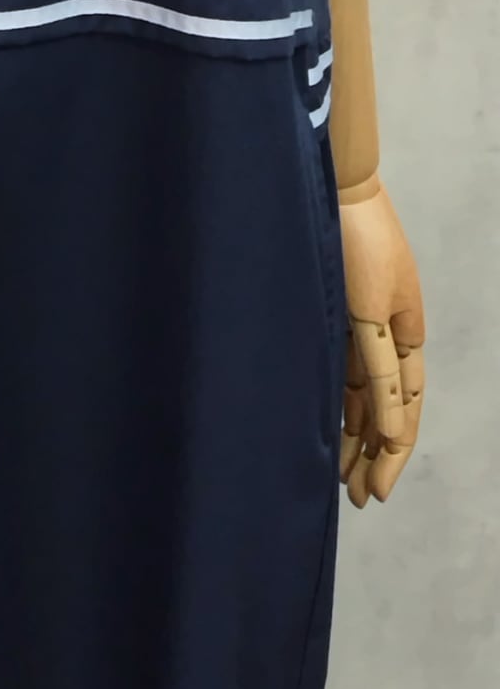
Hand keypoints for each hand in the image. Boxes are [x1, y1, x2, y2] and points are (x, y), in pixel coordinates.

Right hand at [336, 175, 425, 507]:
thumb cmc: (323, 230)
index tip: (356, 475)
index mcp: (375, 330)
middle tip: (365, 500)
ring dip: (381, 449)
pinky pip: (384, 374)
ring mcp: (381, 326)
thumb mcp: (319, 291)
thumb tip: (298, 362)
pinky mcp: (372, 314)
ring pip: (389, 405)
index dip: (374, 441)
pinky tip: (390, 443)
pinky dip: (389, 410)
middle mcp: (385, 335)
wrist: (335, 188)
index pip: (382, 400)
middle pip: (388, 412)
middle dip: (375, 460)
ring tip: (369, 490)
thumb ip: (322, 331)